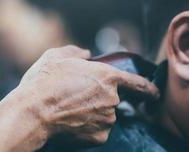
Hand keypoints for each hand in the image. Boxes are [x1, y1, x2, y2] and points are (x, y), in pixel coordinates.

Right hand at [15, 45, 159, 146]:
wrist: (33, 111)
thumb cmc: (45, 81)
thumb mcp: (57, 56)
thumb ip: (77, 51)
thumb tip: (86, 54)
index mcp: (107, 76)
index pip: (137, 83)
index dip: (148, 89)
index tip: (155, 95)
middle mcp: (112, 99)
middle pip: (114, 100)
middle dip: (101, 98)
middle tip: (78, 97)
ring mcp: (107, 119)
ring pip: (105, 115)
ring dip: (93, 112)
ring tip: (70, 108)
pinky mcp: (99, 136)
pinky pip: (97, 130)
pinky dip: (88, 126)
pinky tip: (71, 120)